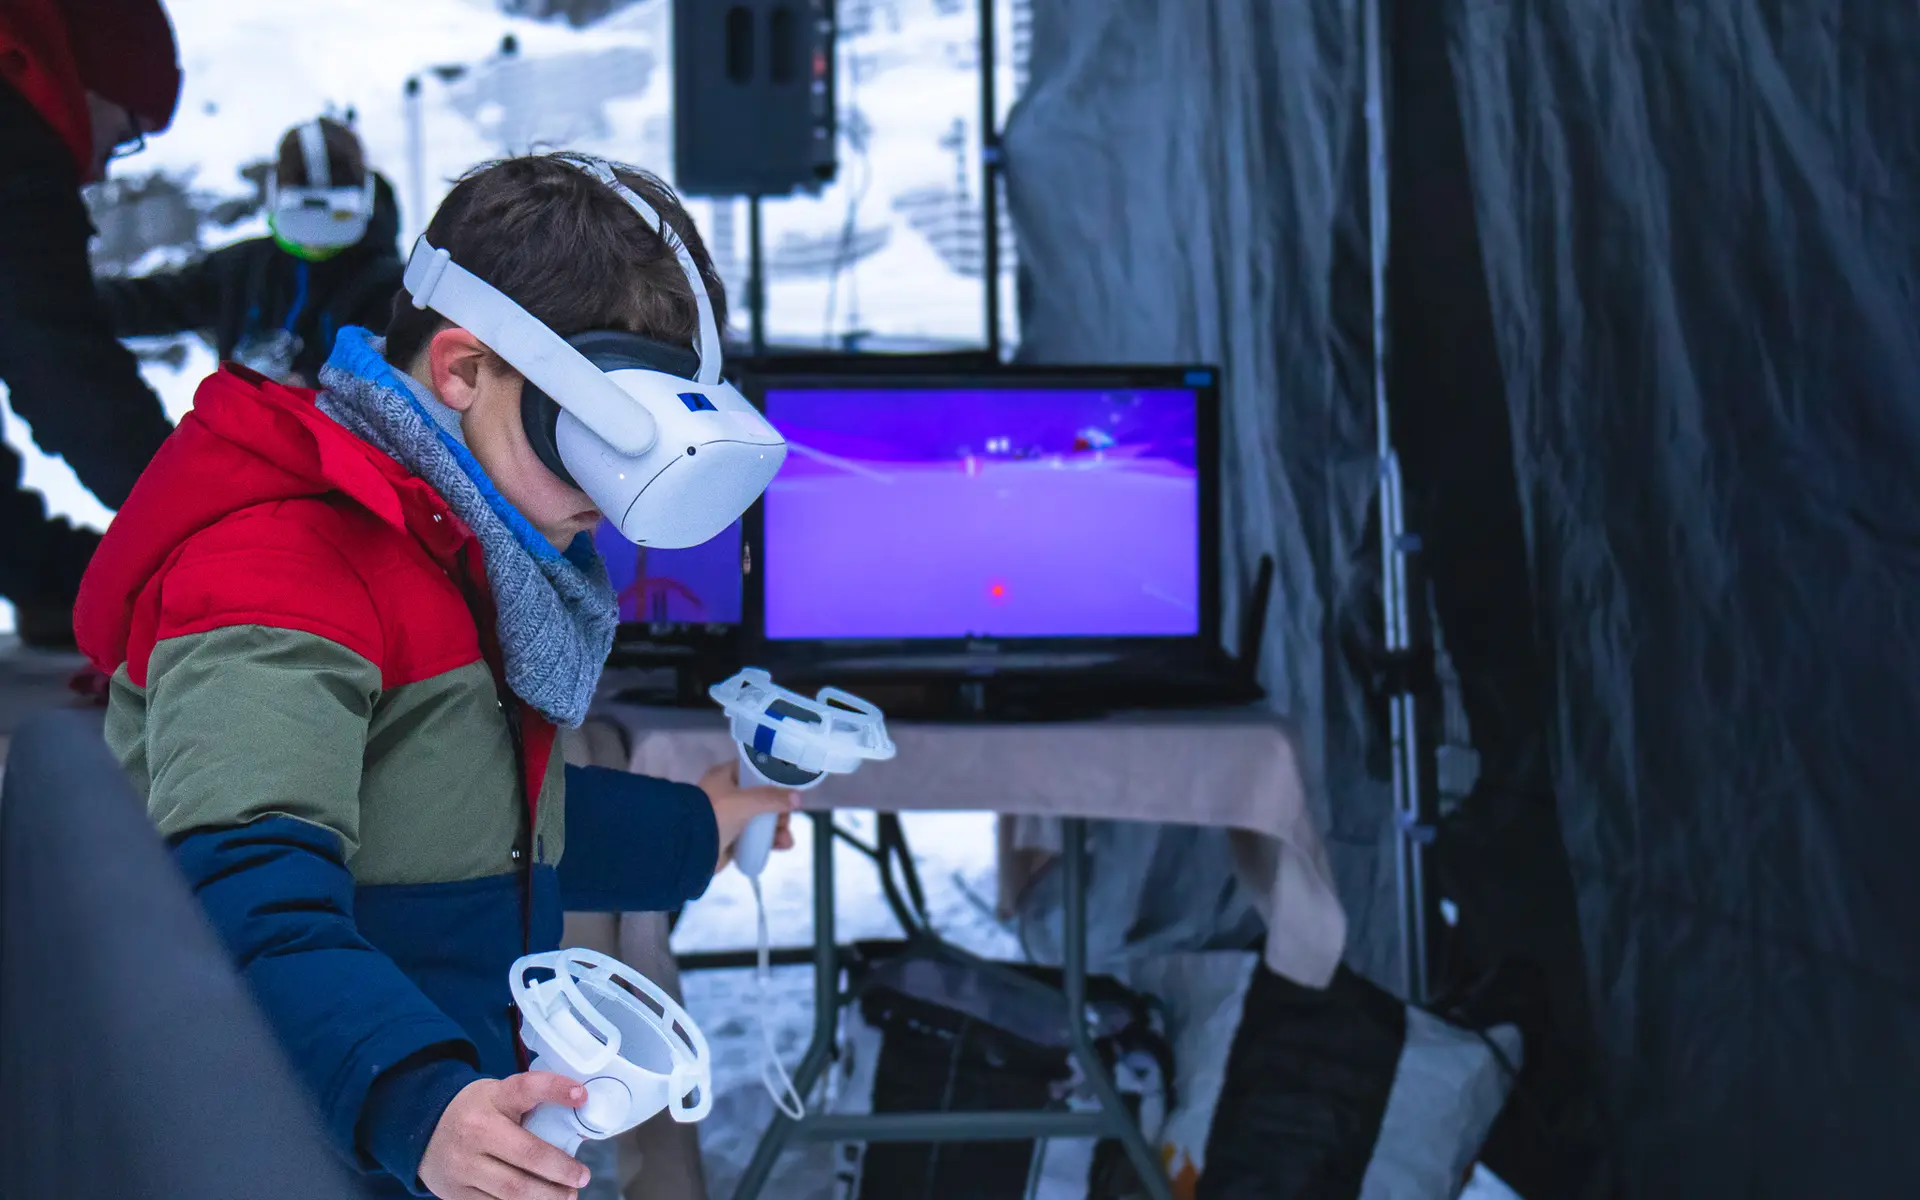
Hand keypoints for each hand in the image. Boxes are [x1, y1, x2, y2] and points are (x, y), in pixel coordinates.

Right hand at [418, 1073, 591, 1199]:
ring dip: (548, 1196)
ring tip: (567, 1196)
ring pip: (513, 1190)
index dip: (556, 1089)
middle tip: (582, 1177)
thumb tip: (580, 1125)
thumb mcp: (500, 1095)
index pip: (527, 1087)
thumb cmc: (476, 1111)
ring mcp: (464, 1166)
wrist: (422, 1129)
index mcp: (492, 1099)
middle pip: (528, 1154)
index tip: (582, 1096)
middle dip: (562, 1170)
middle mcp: (476, 1132)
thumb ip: (534, 1104)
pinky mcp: (457, 1194)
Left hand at [699, 760, 798, 872]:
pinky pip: (757, 837)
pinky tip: (781, 846)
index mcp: (725, 777)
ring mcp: (731, 817)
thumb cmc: (714, 815)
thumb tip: (797, 798)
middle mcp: (728, 795)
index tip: (790, 788)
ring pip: (763, 819)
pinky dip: (770, 841)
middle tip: (786, 819)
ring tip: (785, 838)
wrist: (688, 849)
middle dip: (780, 810)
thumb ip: (772, 798)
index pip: (755, 770)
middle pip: (764, 797)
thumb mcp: (744, 802)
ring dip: (779, 828)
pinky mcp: (733, 838)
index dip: (774, 778)